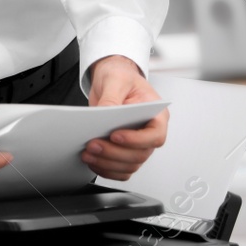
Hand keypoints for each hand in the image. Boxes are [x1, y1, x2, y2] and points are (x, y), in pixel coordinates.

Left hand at [82, 55, 167, 180]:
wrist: (110, 80)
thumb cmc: (121, 77)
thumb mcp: (116, 79)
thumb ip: (112, 98)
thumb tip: (106, 113)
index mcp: (157, 114)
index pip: (155, 135)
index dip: (136, 140)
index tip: (115, 136)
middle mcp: (149, 132)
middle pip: (140, 154)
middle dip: (114, 153)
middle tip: (93, 145)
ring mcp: (137, 143)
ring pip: (129, 165)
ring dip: (108, 163)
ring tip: (88, 154)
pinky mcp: (124, 150)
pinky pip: (121, 169)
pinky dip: (107, 169)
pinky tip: (93, 161)